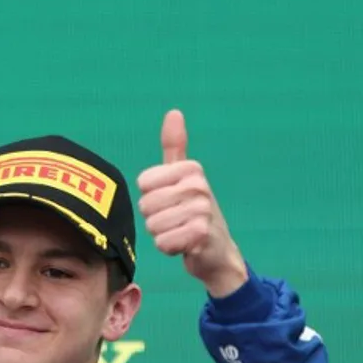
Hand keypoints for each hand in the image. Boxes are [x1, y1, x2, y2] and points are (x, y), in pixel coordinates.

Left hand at [136, 109, 246, 296]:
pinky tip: (185, 245)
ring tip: (180, 231)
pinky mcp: (200, 234)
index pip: (144, 183)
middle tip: (176, 219)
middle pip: (146, 205)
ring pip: (152, 225)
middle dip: (155, 218)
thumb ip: (175, 146)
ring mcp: (201, 210)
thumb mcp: (184, 176)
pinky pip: (162, 243)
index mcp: (191, 168)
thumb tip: (173, 112)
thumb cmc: (195, 211)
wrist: (218, 251)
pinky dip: (169, 248)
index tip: (171, 200)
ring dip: (162, 234)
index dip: (151, 197)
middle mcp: (198, 185)